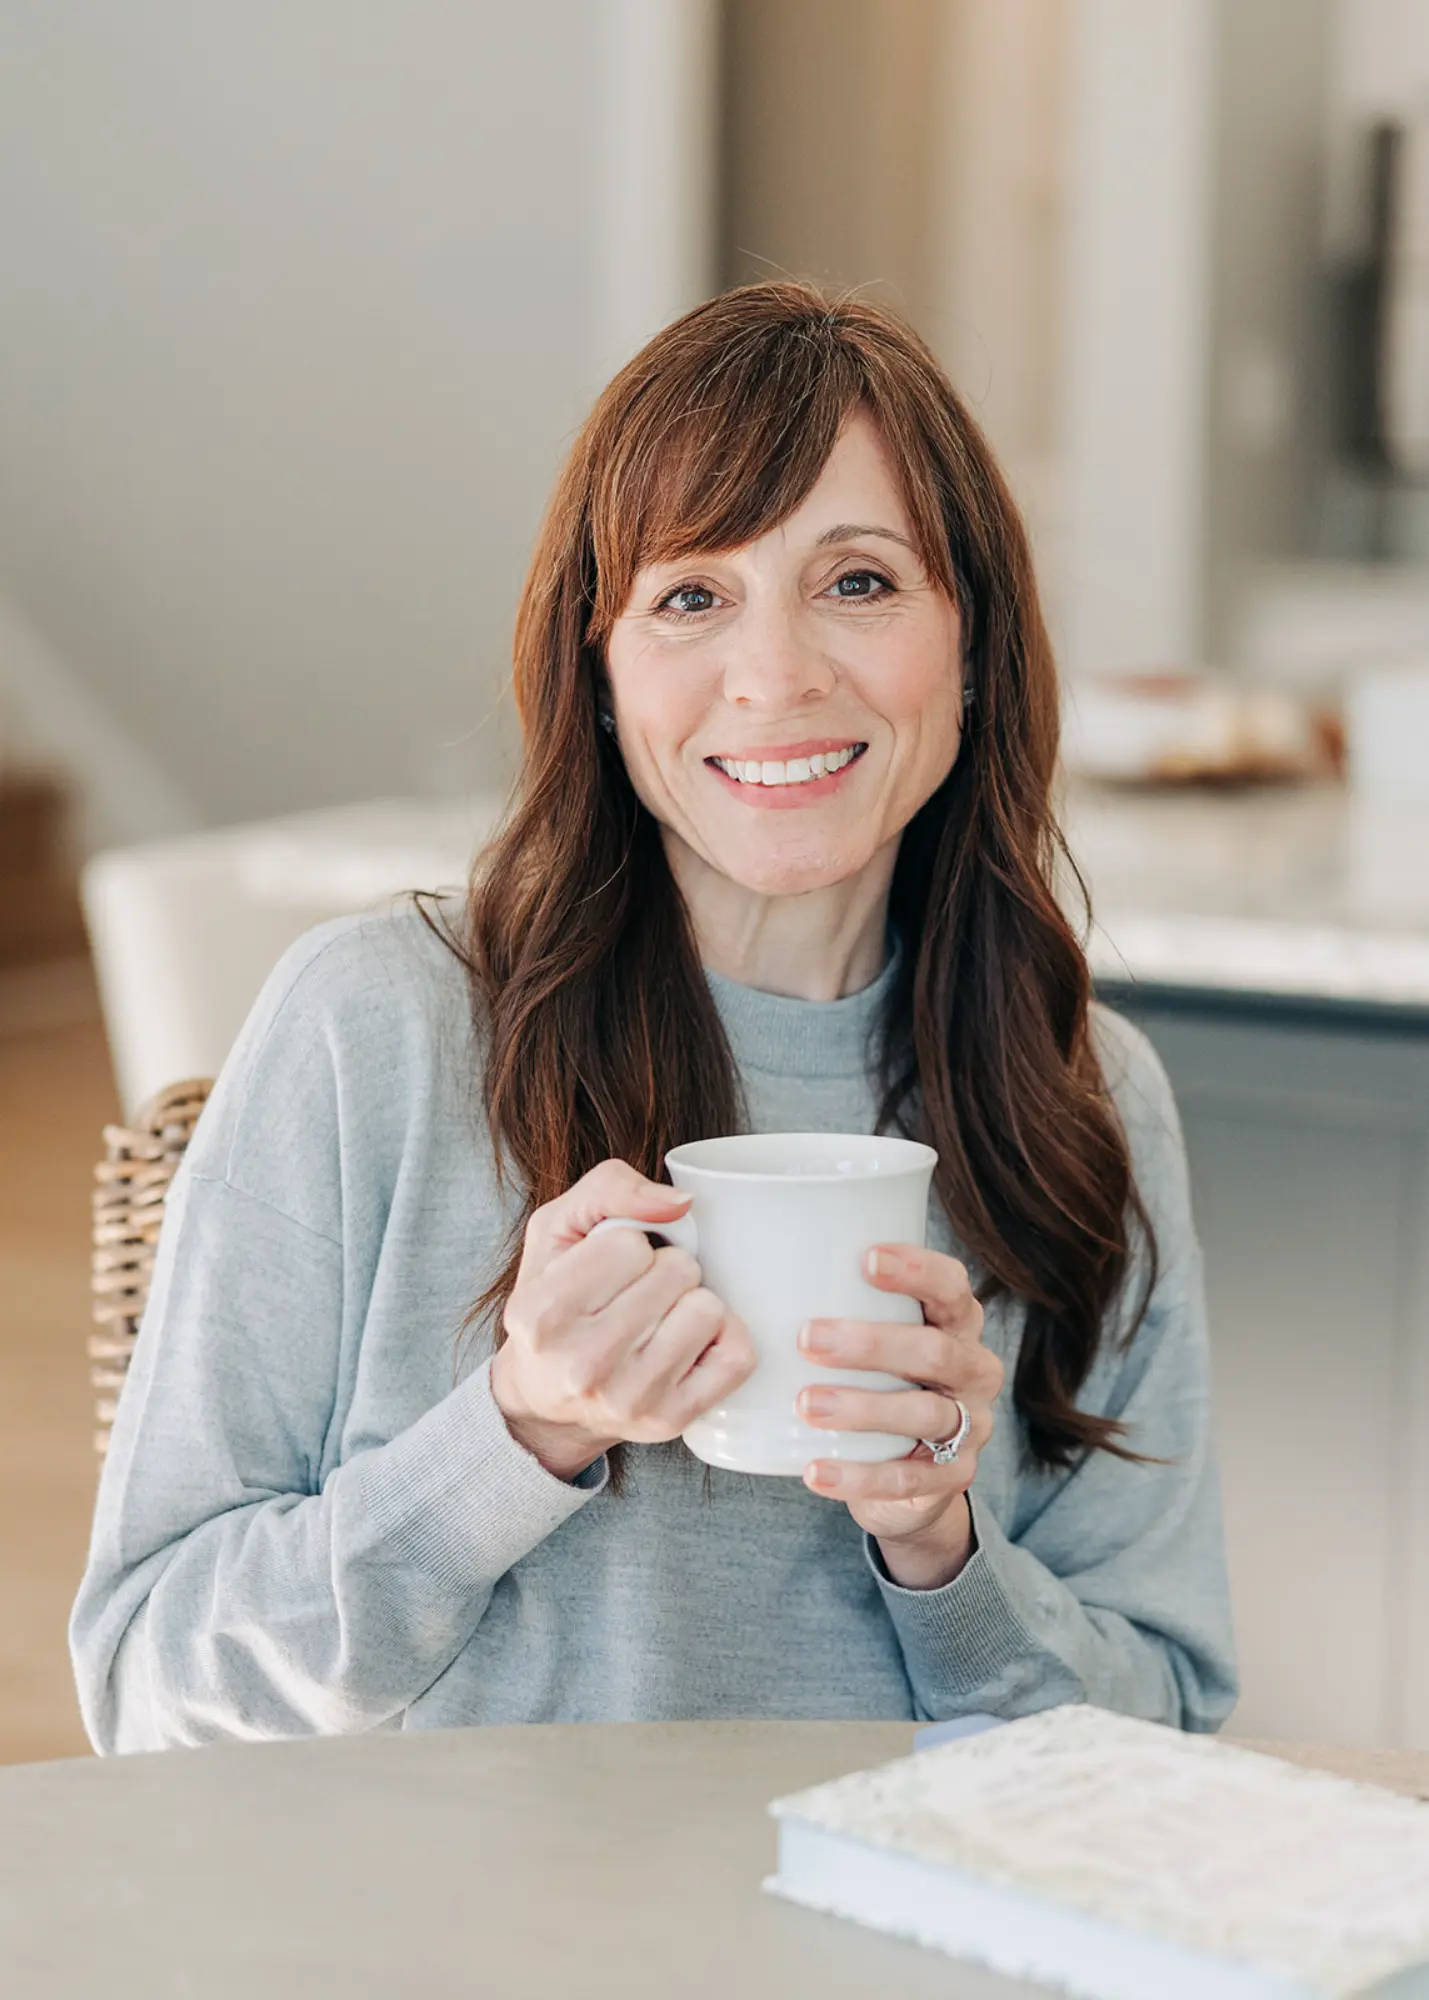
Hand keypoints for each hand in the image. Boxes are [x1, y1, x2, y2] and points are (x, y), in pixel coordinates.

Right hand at [490, 1160, 755, 1481]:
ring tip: (659, 1319)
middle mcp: (581, 1365)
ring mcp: (629, 1399)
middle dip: (665, 1269)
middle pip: (677, 1271)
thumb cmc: (557, 1304)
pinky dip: (723, 1338)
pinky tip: (689, 1343)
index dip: (627, 1246)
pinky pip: (736, 1355)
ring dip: (691, 1302)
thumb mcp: (557, 1232)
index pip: (628, 1243)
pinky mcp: (671, 1420)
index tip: (608, 1271)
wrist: (548, 1399)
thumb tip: (681, 1202)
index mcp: (541, 1313)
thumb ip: (608, 1189)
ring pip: (708, 1309)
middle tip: (637, 1295)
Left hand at [796, 1244, 1003, 1588]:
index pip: (951, 1286)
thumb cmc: (877, 1381)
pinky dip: (858, 1476)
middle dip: (871, 1343)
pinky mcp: (952, 1478)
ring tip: (805, 1404)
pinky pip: (907, 1479)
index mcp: (956, 1323)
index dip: (916, 1270)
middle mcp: (973, 1369)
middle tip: (806, 1338)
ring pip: (924, 1413)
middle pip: (935, 1351)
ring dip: (862, 1407)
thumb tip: (741, 1259)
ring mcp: (970, 1427)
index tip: (865, 1260)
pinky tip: (814, 1470)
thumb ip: (836, 1303)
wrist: (910, 1480)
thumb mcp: (873, 1340)